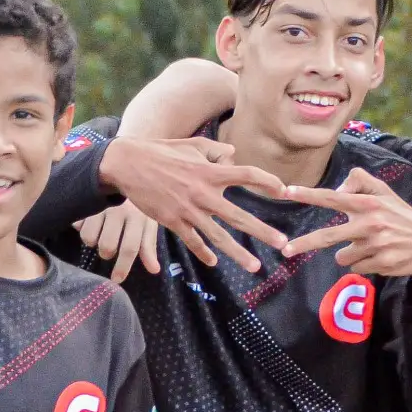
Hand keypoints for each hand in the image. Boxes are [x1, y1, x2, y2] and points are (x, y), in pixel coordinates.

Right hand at [76, 202, 163, 282]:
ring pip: (89, 238)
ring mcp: (99, 206)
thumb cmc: (137, 206)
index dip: (123, 267)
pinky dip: (81, 228)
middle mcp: (118, 212)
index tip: (117, 280)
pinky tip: (88, 222)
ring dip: (93, 242)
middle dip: (106, 254)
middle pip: (107, 246)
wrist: (123, 174)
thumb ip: (148, 247)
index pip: (129, 248)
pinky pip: (77, 225)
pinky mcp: (84, 202)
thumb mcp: (147, 223)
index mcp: (137, 217)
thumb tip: (154, 270)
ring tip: (99, 235)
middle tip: (109, 250)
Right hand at [102, 136, 290, 274]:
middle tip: (282, 243)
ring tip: (255, 266)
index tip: (284, 190)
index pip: (246, 175)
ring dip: (238, 254)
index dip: (267, 181)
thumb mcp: (191, 145)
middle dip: (262, 231)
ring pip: (218, 236)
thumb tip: (233, 153)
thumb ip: (215, 149)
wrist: (127, 164)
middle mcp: (203, 193)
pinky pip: (193, 241)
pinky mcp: (173, 221)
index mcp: (210, 171)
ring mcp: (188, 210)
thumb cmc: (161, 151)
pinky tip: (214, 262)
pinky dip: (203, 252)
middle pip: (239, 215)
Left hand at [282, 168, 411, 296]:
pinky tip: (380, 256)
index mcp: (368, 204)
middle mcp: (370, 223)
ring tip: (370, 247)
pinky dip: (363, 264)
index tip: (287, 192)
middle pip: (328, 236)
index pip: (333, 198)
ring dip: (350, 254)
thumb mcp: (384, 192)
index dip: (309, 195)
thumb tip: (336, 192)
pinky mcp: (380, 263)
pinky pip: (356, 268)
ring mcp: (375, 245)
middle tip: (286, 250)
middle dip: (304, 243)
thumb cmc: (400, 216)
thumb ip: (359, 182)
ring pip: (342, 256)